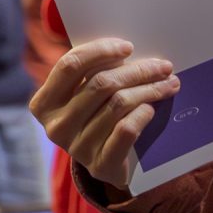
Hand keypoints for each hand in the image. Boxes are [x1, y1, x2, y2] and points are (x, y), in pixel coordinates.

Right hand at [29, 38, 178, 189]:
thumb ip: (91, 74)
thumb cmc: (95, 118)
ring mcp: (77, 148)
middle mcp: (56, 126)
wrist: (104, 164)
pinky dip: (142, 114)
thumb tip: (125, 50)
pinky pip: (127, 130)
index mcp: (43, 103)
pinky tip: (151, 108)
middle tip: (162, 66)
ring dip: (149, 89)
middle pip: (100, 84)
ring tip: (168, 83)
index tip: (128, 47)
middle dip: (137, 70)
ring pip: (119, 104)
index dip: (100, 51)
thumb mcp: (82, 96)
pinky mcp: (100, 165)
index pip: (70, 65)